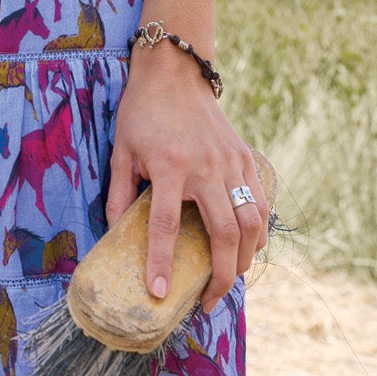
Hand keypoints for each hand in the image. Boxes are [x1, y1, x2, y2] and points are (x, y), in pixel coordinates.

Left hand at [106, 43, 270, 313]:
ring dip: (244, 260)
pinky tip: (246, 250)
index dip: (162, 262)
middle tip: (207, 302)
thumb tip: (115, 236)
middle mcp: (207, 167)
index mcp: (169, 165)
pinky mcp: (246, 159)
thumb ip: (118, 194)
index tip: (160, 293)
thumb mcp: (121, 150)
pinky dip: (258, 233)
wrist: (175, 73)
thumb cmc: (142, 113)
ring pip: (252, 224)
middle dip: (219, 276)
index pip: (165, 225)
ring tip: (227, 280)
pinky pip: (261, 204)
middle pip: (224, 235)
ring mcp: (232, 163)